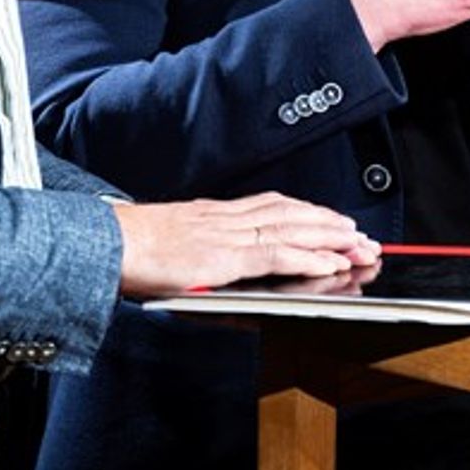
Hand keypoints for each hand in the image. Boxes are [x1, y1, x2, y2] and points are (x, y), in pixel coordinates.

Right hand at [112, 192, 380, 298]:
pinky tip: (331, 263)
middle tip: (363, 235)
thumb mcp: (170, 240)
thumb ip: (196, 246)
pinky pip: (276, 255)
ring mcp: (227, 237)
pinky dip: (308, 258)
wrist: (106, 244)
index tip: (332, 218)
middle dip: (330, 224)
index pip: (272, 206)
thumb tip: (210, 260)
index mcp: (214, 215)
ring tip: (359, 245)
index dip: (307, 212)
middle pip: (291, 215)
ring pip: (292, 230)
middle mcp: (227, 219)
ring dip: (331, 238)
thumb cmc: (128, 247)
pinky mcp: (224, 258)